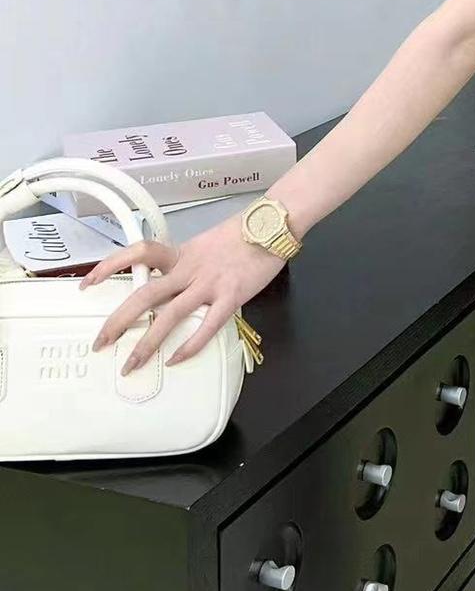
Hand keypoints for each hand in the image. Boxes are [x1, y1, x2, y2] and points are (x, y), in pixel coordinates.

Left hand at [78, 214, 288, 373]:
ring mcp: (209, 284)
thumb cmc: (241, 235)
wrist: (272, 225)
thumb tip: (171, 288)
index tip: (87, 283)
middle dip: (119, 321)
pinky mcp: (231, 296)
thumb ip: (186, 266)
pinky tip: (176, 359)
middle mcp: (189, 269)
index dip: (109, 267)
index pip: (138, 253)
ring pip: (170, 315)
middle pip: (145, 294)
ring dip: (147, 342)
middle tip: (101, 343)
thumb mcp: (204, 245)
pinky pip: (207, 326)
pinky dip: (190, 345)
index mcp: (180, 254)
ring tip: (132, 365)